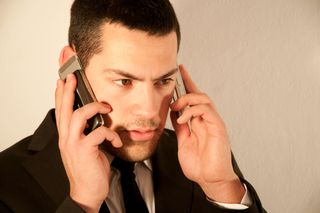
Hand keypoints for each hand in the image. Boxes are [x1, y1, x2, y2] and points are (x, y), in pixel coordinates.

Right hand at [55, 74, 121, 211]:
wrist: (88, 192)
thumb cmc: (89, 169)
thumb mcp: (88, 147)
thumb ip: (90, 133)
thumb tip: (101, 121)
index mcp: (67, 136)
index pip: (61, 111)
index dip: (61, 94)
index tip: (64, 80)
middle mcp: (67, 138)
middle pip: (64, 108)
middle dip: (69, 90)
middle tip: (73, 76)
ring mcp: (73, 144)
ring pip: (78, 116)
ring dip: (94, 108)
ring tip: (106, 107)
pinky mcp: (84, 150)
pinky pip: (98, 133)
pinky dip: (110, 134)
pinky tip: (116, 140)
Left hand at [170, 65, 244, 202]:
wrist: (210, 180)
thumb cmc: (199, 164)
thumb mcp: (184, 141)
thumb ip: (180, 126)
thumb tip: (174, 112)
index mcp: (199, 122)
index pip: (193, 98)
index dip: (187, 83)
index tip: (179, 71)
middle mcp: (207, 119)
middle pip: (199, 94)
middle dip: (186, 85)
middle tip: (172, 92)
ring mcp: (213, 122)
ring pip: (204, 99)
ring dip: (188, 99)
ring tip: (176, 107)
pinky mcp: (218, 127)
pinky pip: (206, 110)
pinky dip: (192, 111)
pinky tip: (183, 118)